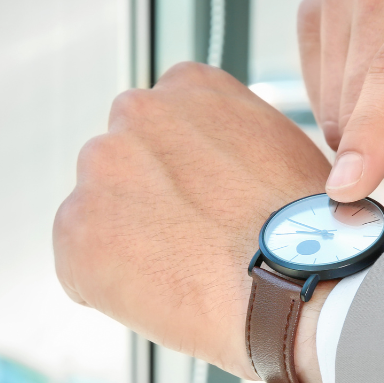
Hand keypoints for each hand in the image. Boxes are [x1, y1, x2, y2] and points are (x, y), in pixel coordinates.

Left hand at [53, 63, 331, 382]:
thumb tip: (219, 171)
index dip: (183, 171)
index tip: (206, 201)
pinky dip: (110, 286)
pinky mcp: (74, 230)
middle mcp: (135, 111)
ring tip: (183, 273)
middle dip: (148, 199)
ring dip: (128, 241)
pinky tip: (162, 296)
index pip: (162, 123)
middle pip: (124, 163)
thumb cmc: (309, 230)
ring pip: (99, 212)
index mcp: (188, 85)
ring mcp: (99, 169)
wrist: (298, 285)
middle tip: (192, 241)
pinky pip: (80, 264)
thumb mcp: (281, 148)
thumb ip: (232, 141)